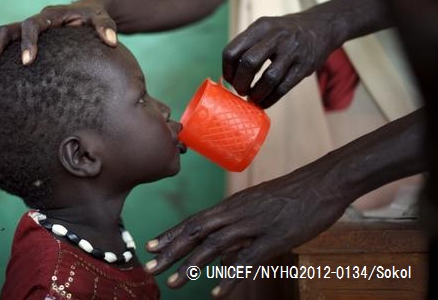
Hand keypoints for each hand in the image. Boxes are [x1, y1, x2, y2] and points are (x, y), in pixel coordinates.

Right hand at [0, 0, 117, 82]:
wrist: (87, 11)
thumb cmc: (95, 17)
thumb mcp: (103, 20)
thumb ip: (107, 28)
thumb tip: (112, 41)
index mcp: (50, 15)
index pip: (33, 25)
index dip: (29, 42)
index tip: (28, 62)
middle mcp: (33, 21)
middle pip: (4, 32)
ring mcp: (24, 30)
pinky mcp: (22, 41)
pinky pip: (1, 50)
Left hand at [144, 161, 349, 297]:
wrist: (322, 182)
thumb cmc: (291, 195)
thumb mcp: (258, 206)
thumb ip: (239, 227)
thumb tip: (223, 250)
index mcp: (232, 205)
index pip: (194, 220)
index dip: (171, 233)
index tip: (150, 245)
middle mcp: (236, 213)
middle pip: (196, 232)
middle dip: (170, 250)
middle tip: (149, 267)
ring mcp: (254, 225)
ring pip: (214, 246)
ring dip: (191, 265)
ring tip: (173, 283)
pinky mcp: (274, 239)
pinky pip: (247, 260)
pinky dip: (229, 277)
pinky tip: (216, 292)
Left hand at [222, 12, 340, 107]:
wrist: (322, 26)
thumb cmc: (285, 33)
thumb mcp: (265, 29)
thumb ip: (247, 46)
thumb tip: (228, 76)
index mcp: (260, 27)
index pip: (232, 50)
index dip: (227, 70)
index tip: (229, 80)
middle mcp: (275, 36)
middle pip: (248, 63)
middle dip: (240, 82)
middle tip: (241, 90)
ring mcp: (292, 51)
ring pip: (268, 78)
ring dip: (256, 93)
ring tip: (253, 98)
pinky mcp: (304, 66)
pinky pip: (283, 87)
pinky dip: (270, 98)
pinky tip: (264, 102)